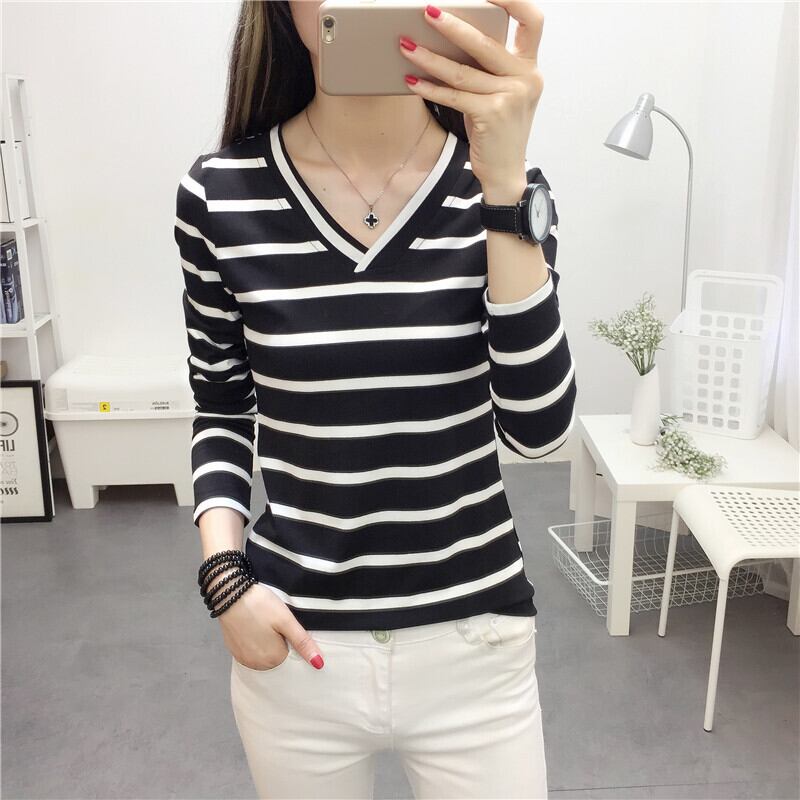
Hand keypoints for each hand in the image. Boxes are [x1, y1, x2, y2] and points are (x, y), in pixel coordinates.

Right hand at [217, 581, 324, 670]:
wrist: (230, 592)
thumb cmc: (260, 605)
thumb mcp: (286, 621)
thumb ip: (302, 643)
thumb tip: (319, 665)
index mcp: (272, 660)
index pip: (291, 653)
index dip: (287, 636)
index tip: (280, 623)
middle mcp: (256, 665)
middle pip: (276, 654)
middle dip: (276, 640)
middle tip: (270, 621)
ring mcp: (242, 659)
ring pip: (263, 652)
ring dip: (264, 641)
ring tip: (260, 621)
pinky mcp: (233, 650)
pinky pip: (250, 649)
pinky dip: (252, 639)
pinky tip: (250, 624)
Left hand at [399, 0, 543, 189]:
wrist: (506, 173)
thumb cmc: (497, 131)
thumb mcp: (501, 94)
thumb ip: (489, 69)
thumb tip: (448, 39)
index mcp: (530, 68)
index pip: (532, 20)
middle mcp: (526, 79)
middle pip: (486, 42)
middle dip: (453, 24)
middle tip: (427, 11)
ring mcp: (511, 97)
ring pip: (462, 71)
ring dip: (429, 57)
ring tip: (405, 46)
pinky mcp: (493, 115)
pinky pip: (454, 96)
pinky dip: (430, 88)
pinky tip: (412, 81)